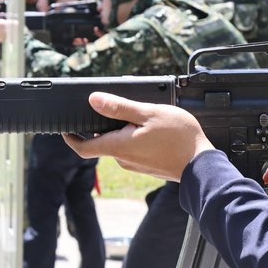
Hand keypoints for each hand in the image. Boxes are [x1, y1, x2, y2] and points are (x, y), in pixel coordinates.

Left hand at [63, 92, 214, 180]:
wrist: (202, 165)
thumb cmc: (179, 138)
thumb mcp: (148, 113)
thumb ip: (119, 108)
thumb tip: (93, 100)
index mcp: (118, 146)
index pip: (83, 148)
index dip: (71, 138)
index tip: (66, 128)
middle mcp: (123, 159)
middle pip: (103, 142)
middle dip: (105, 126)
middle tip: (118, 108)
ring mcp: (135, 165)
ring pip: (120, 145)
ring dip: (124, 131)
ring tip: (143, 117)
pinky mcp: (146, 166)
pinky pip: (133, 151)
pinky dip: (135, 139)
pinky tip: (153, 130)